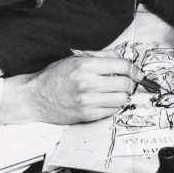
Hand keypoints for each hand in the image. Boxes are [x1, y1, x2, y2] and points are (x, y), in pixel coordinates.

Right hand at [0, 55, 142, 124]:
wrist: (35, 97)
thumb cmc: (55, 76)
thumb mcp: (75, 58)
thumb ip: (101, 56)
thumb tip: (123, 58)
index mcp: (85, 65)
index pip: (122, 66)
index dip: (135, 69)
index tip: (138, 73)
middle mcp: (87, 83)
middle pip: (125, 84)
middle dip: (129, 82)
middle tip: (124, 81)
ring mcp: (87, 101)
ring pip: (122, 99)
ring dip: (122, 95)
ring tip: (114, 91)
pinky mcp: (87, 115)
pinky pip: (112, 111)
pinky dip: (114, 105)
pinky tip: (105, 100)